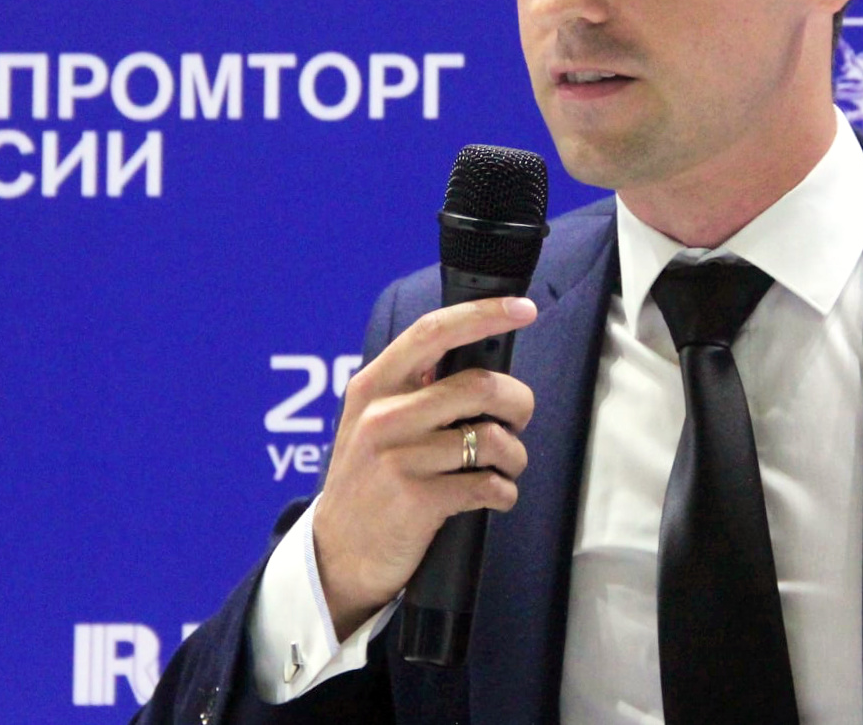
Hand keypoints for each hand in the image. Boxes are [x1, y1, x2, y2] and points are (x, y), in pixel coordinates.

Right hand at [312, 295, 537, 638]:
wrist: (339, 555)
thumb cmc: (371, 481)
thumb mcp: (375, 422)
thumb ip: (417, 388)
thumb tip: (485, 360)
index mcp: (374, 385)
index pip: (433, 333)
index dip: (483, 315)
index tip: (523, 308)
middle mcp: (382, 415)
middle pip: (481, 386)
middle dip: (518, 404)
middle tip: (517, 421)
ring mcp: (397, 458)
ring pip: (491, 438)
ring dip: (513, 457)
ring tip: (503, 468)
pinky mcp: (417, 499)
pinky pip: (488, 485)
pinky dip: (504, 492)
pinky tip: (493, 496)